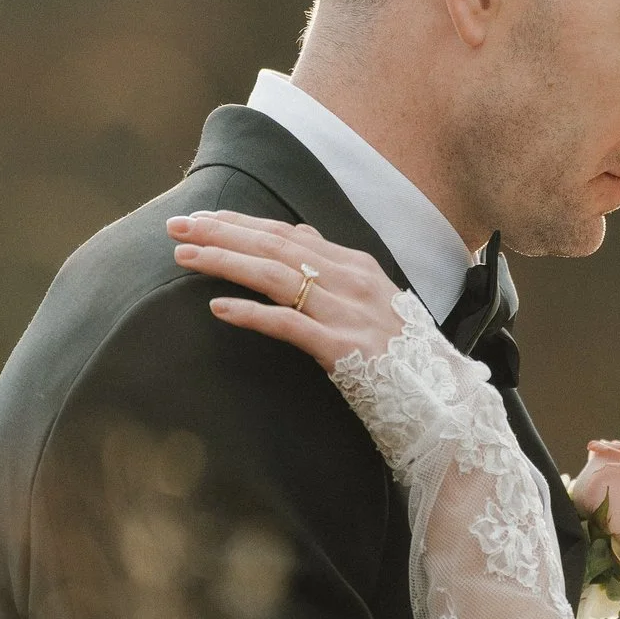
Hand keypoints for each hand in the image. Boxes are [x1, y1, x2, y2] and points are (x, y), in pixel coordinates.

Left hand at [167, 211, 410, 367]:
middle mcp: (352, 281)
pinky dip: (251, 314)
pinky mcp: (342, 348)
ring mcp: (348, 313)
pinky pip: (287, 324)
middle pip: (275, 246)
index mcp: (357, 266)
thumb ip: (335, 265)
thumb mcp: (373, 300)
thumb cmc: (403, 355)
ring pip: (275, 276)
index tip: (201, 217)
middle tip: (176, 226)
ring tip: (185, 256)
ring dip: (226, 262)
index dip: (241, 223)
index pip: (287, 234)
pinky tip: (218, 308)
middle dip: (221, 233)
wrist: (443, 401)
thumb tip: (301, 232)